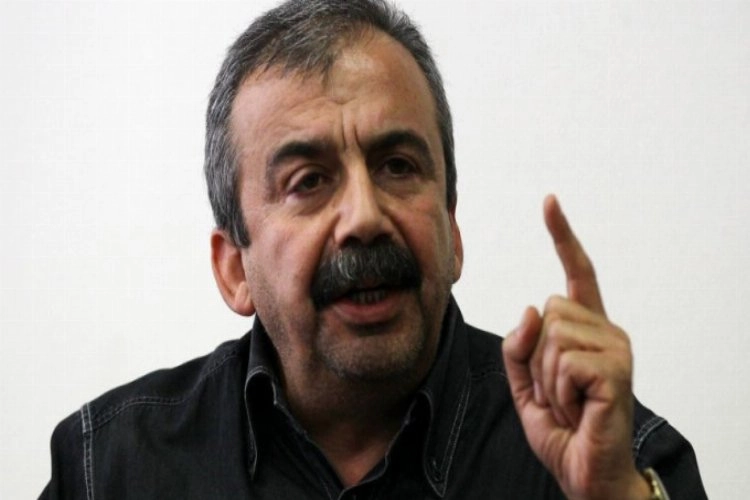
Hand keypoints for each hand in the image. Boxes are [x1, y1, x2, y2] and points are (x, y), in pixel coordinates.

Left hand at [502, 195, 649, 498]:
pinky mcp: (617, 370)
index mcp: (587, 329)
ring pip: (552, 336)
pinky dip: (557, 391)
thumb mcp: (524, 383)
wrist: (585, 473)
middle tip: (557, 391)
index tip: (549, 201)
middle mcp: (608, 331)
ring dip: (546, 378)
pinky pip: (563, 362)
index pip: (576, 273)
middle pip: (548, 309)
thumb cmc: (562, 427)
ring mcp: (617, 349)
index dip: (562, 237)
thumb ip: (519, 345)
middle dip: (536, 355)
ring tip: (568, 402)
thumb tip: (530, 307)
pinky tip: (578, 409)